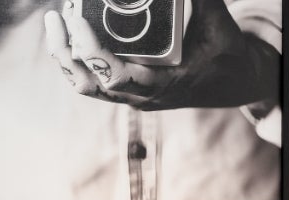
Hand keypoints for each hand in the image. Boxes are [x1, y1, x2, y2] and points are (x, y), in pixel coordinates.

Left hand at [44, 0, 279, 109]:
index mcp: (159, 85)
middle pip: (86, 83)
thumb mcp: (216, 22)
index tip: (77, 19)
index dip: (90, 50)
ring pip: (84, 84)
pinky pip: (91, 80)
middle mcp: (139, 96)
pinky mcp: (125, 90)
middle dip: (65, 50)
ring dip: (64, 55)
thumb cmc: (226, 53)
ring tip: (55, 22)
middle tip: (57, 15)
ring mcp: (129, 96)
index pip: (112, 75)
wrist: (233, 82)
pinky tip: (68, 33)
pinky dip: (75, 58)